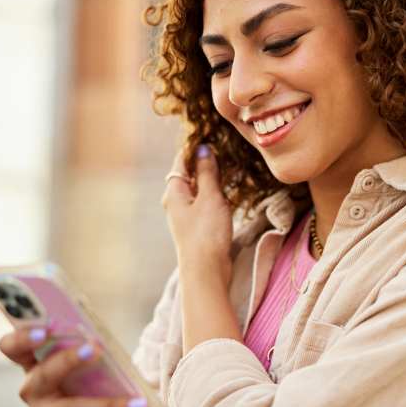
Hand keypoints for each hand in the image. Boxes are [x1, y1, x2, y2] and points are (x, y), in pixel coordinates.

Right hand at [0, 327, 158, 406]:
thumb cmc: (89, 383)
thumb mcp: (84, 365)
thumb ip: (86, 349)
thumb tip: (104, 339)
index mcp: (33, 363)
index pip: (12, 347)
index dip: (22, 338)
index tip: (42, 330)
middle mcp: (31, 390)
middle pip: (44, 375)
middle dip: (68, 361)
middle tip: (96, 349)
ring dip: (109, 406)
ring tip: (139, 404)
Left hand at [162, 144, 233, 280]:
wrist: (205, 271)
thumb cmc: (206, 233)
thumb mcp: (209, 197)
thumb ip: (207, 172)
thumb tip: (203, 149)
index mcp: (174, 191)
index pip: (181, 160)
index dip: (195, 147)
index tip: (210, 135)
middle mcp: (176, 202)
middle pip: (190, 174)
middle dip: (205, 162)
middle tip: (225, 148)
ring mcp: (186, 215)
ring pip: (199, 189)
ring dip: (213, 179)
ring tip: (231, 166)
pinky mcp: (198, 227)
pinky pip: (206, 203)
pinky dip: (216, 194)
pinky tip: (229, 193)